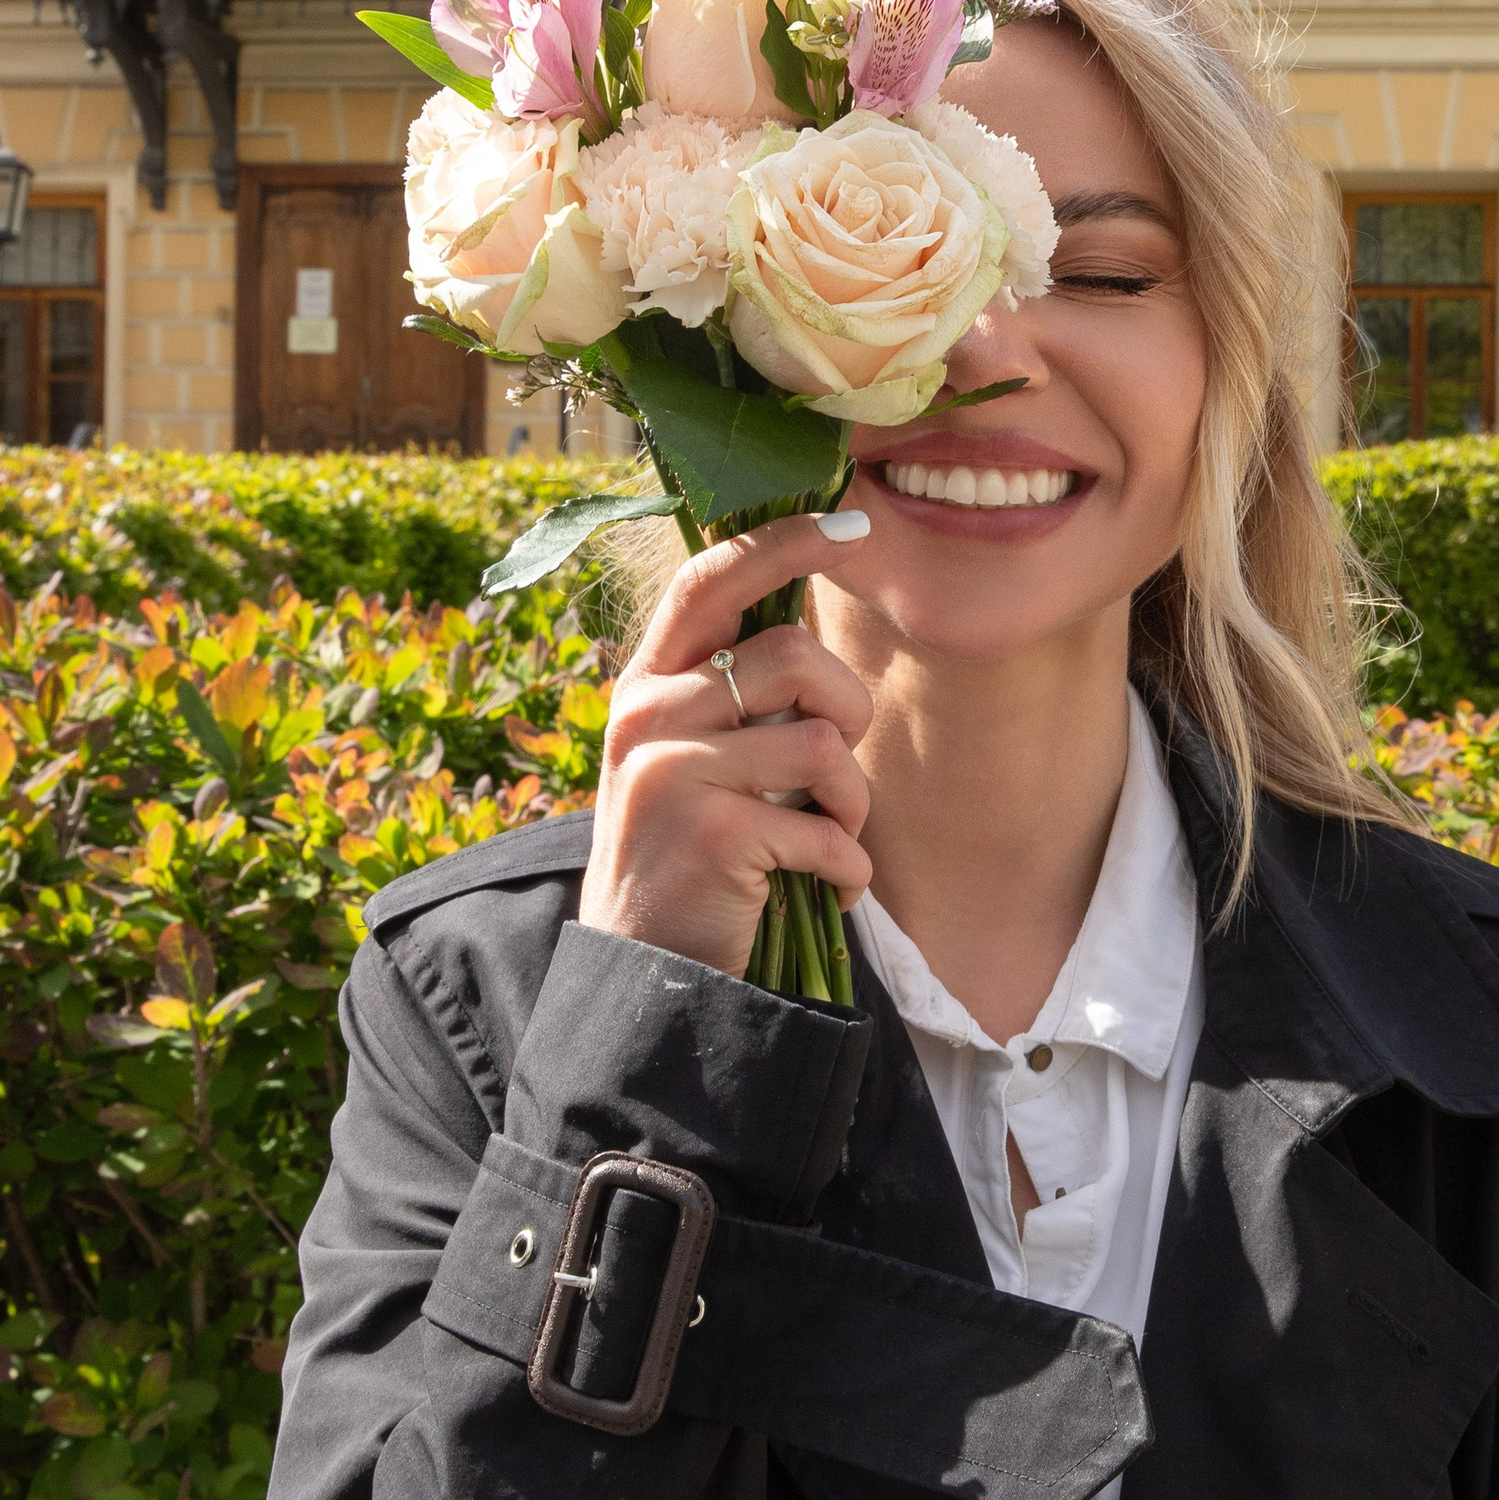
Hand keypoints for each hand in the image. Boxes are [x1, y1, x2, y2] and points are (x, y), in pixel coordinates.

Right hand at [577, 515, 875, 977]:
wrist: (647, 975)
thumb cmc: (691, 857)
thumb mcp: (689, 758)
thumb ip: (730, 691)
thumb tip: (805, 611)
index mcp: (645, 685)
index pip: (709, 579)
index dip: (782, 541)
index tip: (852, 523)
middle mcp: (646, 716)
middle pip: (792, 655)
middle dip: (847, 708)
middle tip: (839, 766)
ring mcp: (672, 772)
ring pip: (821, 743)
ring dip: (852, 803)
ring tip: (830, 838)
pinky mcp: (711, 833)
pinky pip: (828, 827)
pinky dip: (849, 866)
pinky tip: (829, 888)